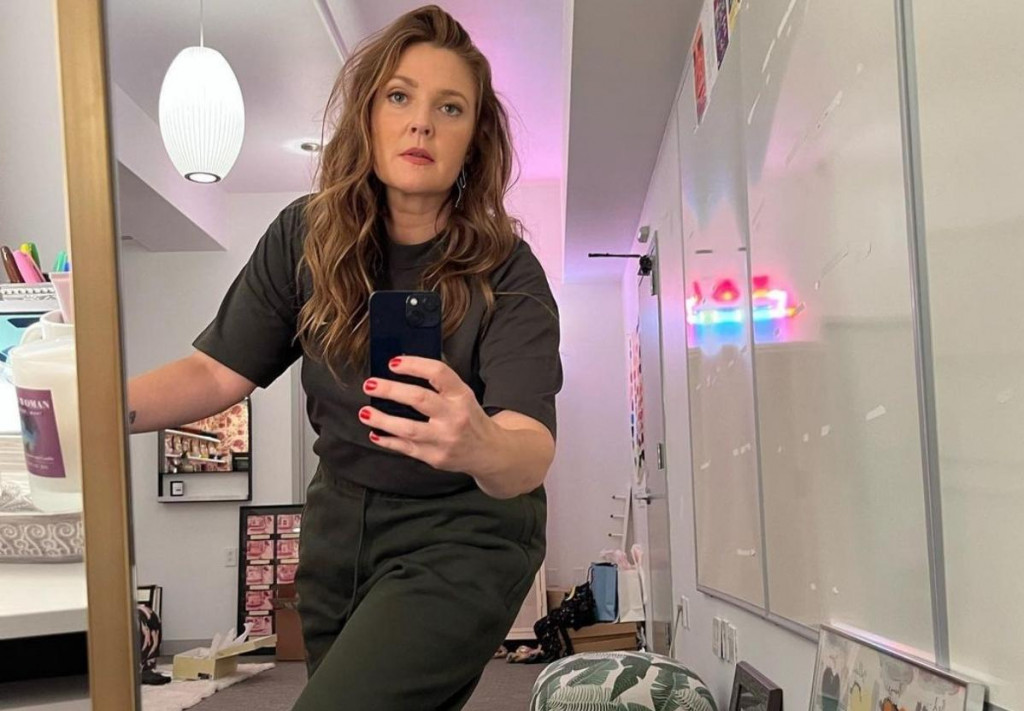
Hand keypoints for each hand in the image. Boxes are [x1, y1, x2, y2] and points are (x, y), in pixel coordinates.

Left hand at [358, 356, 497, 474]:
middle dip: (390, 390)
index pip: (438, 373)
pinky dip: (388, 441)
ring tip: (365, 412)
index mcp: (461, 395)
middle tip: (370, 384)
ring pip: (408, 428)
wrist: (488, 451)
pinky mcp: (435, 457)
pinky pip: (406, 448)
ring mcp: (444, 439)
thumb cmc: (469, 418)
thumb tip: (403, 367)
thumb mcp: (462, 395)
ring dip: (382, 419)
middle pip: (419, 399)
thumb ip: (440, 383)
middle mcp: (454, 417)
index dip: (414, 365)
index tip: (393, 363)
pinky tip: (375, 433)